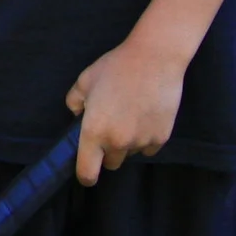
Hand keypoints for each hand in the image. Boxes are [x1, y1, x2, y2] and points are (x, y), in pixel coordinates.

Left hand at [65, 35, 185, 182]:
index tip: (86, 172)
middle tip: (107, 127)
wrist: (154, 60)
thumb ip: (74, 103)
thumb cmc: (115, 68)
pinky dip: (144, 139)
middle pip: (110, 163)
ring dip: (126, 143)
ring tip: (127, 115)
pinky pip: (148, 148)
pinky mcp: (161, 138)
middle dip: (106, 152)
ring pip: (129, 154)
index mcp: (94, 131)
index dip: (85, 175)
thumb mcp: (84, 81)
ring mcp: (141, 141)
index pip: (87, 172)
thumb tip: (77, 115)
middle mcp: (117, 142)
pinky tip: (143, 116)